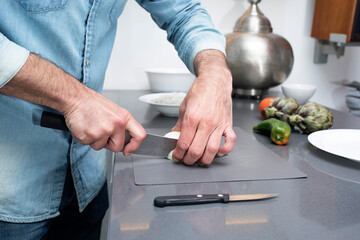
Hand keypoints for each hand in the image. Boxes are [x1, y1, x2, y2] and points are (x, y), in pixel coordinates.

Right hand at [1, 53, 145, 153]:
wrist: (71, 96)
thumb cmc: (90, 102)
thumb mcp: (111, 110)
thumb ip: (121, 125)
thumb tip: (127, 144)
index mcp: (123, 116)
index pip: (140, 135)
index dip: (136, 146)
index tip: (130, 149)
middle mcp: (116, 123)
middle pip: (118, 146)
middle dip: (108, 142)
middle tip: (100, 129)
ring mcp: (103, 130)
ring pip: (102, 147)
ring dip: (95, 140)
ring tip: (91, 125)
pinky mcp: (89, 136)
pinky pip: (89, 145)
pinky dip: (84, 139)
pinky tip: (82, 126)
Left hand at [171, 50, 235, 164]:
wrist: (215, 81)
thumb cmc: (200, 91)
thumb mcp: (184, 106)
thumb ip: (179, 124)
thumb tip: (174, 136)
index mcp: (192, 118)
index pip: (183, 143)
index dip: (177, 154)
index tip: (176, 156)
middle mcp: (206, 122)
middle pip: (197, 150)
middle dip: (189, 160)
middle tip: (186, 160)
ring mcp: (219, 124)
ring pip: (213, 150)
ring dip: (205, 160)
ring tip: (199, 160)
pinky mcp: (228, 124)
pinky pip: (230, 141)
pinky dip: (225, 150)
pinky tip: (218, 152)